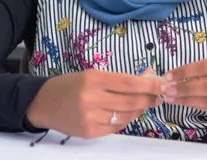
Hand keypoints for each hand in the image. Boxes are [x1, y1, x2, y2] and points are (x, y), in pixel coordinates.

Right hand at [26, 68, 163, 138]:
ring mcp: (91, 118)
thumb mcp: (92, 74)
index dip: (149, 85)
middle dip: (149, 98)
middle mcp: (92, 99)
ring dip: (139, 109)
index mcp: (93, 79)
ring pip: (127, 116)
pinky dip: (125, 119)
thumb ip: (119, 78)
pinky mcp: (90, 132)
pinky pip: (117, 127)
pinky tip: (126, 112)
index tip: (163, 84)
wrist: (43, 103)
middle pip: (132, 101)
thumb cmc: (69, 85)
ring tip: (143, 102)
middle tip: (159, 95)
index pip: (129, 83)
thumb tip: (148, 76)